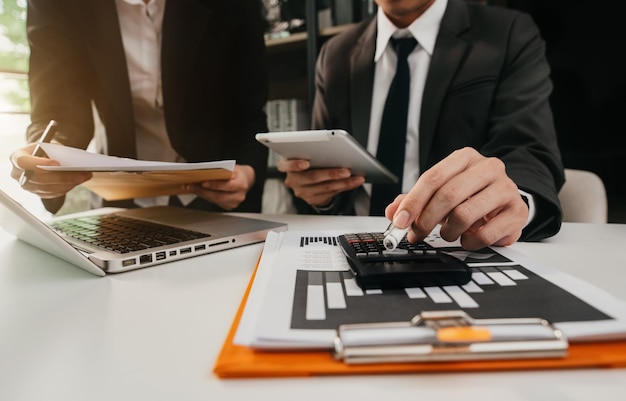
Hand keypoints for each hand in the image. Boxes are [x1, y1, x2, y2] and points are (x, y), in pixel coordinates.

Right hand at [10, 144, 91, 198]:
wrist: (40, 157)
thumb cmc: (44, 149)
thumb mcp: (47, 145)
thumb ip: (55, 151)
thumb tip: (72, 161)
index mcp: (17, 158)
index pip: (24, 162)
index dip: (39, 163)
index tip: (57, 164)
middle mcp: (19, 175)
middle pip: (40, 179)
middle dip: (63, 177)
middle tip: (81, 173)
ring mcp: (28, 186)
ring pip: (49, 188)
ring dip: (69, 183)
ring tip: (85, 176)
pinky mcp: (38, 193)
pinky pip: (54, 193)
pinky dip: (68, 187)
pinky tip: (79, 180)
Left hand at [184, 164, 254, 209]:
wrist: (246, 180)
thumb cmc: (237, 173)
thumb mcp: (232, 168)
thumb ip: (221, 171)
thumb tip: (204, 172)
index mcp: (242, 184)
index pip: (227, 186)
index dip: (215, 185)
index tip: (203, 182)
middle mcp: (239, 196)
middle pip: (218, 196)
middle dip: (203, 191)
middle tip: (190, 185)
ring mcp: (234, 203)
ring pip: (214, 200)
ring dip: (201, 194)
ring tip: (190, 187)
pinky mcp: (229, 206)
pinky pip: (214, 202)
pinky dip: (205, 196)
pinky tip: (197, 191)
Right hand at [277, 159, 364, 206]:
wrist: (305, 180)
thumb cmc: (306, 162)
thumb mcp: (303, 154)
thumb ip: (312, 152)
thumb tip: (333, 150)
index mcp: (286, 165)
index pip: (285, 165)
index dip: (295, 165)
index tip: (306, 163)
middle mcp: (293, 180)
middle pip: (312, 177)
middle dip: (331, 174)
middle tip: (346, 171)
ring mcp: (302, 191)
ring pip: (325, 187)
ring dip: (343, 182)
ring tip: (356, 177)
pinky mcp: (312, 199)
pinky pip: (331, 194)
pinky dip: (345, 187)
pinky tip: (353, 182)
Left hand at [385, 147, 528, 249]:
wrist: (506, 201)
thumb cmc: (471, 195)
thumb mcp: (442, 192)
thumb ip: (415, 200)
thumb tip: (393, 211)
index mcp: (465, 158)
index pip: (433, 177)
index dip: (413, 201)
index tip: (400, 220)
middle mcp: (488, 168)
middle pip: (448, 194)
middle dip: (425, 219)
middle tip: (415, 234)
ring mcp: (506, 189)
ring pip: (465, 214)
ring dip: (448, 232)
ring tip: (448, 233)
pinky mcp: (517, 212)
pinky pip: (485, 234)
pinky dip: (469, 242)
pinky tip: (468, 239)